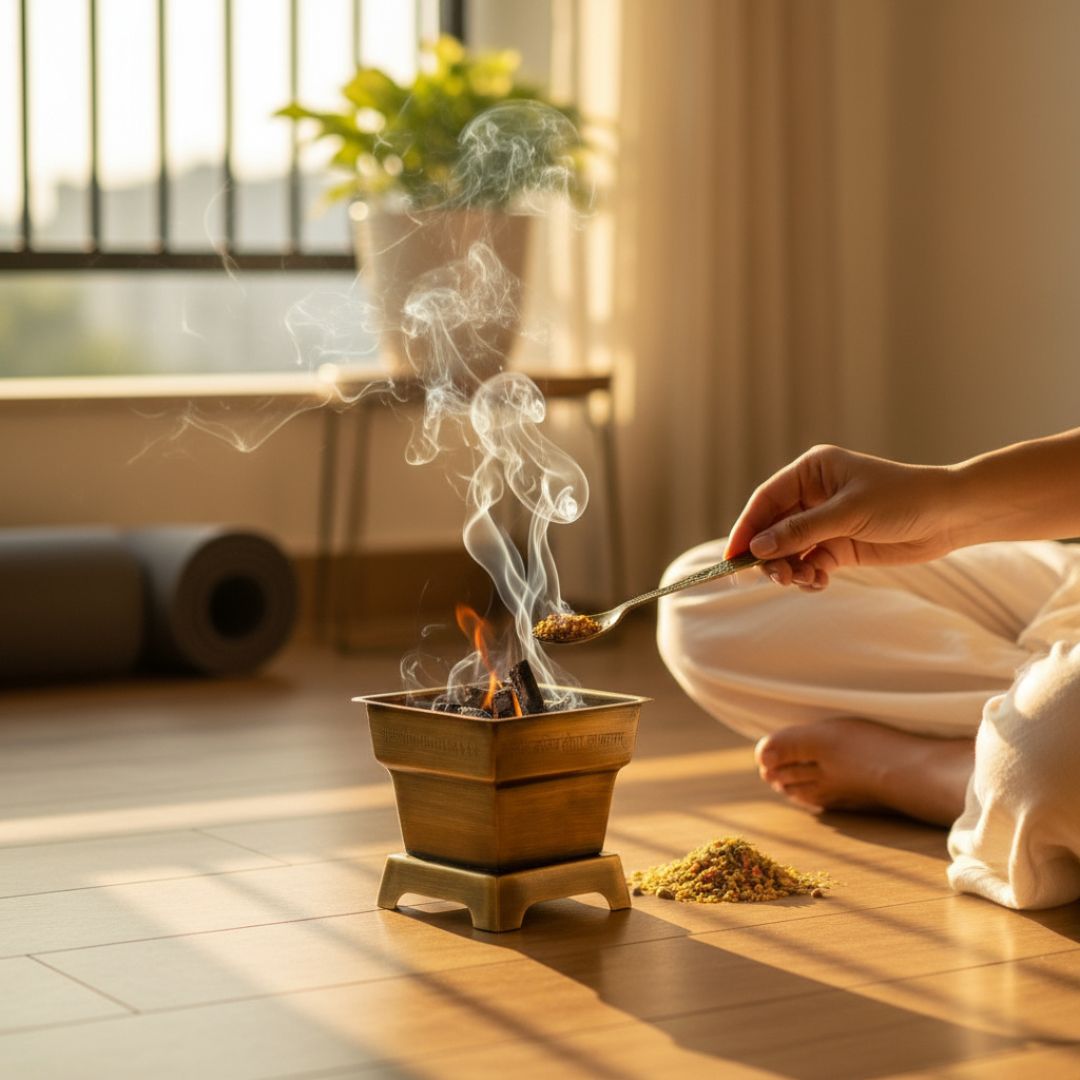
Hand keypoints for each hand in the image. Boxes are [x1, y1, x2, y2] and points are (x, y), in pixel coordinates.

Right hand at [724, 444, 958, 590]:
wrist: (951, 516)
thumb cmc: (903, 499)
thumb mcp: (848, 513)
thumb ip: (801, 531)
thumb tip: (758, 548)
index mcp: (811, 472)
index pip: (766, 501)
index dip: (747, 529)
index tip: (733, 557)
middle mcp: (813, 495)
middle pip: (773, 529)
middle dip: (771, 555)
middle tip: (777, 577)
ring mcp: (825, 522)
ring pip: (789, 550)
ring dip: (790, 569)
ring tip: (803, 581)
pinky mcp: (839, 545)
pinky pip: (810, 563)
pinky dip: (809, 576)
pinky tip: (820, 582)